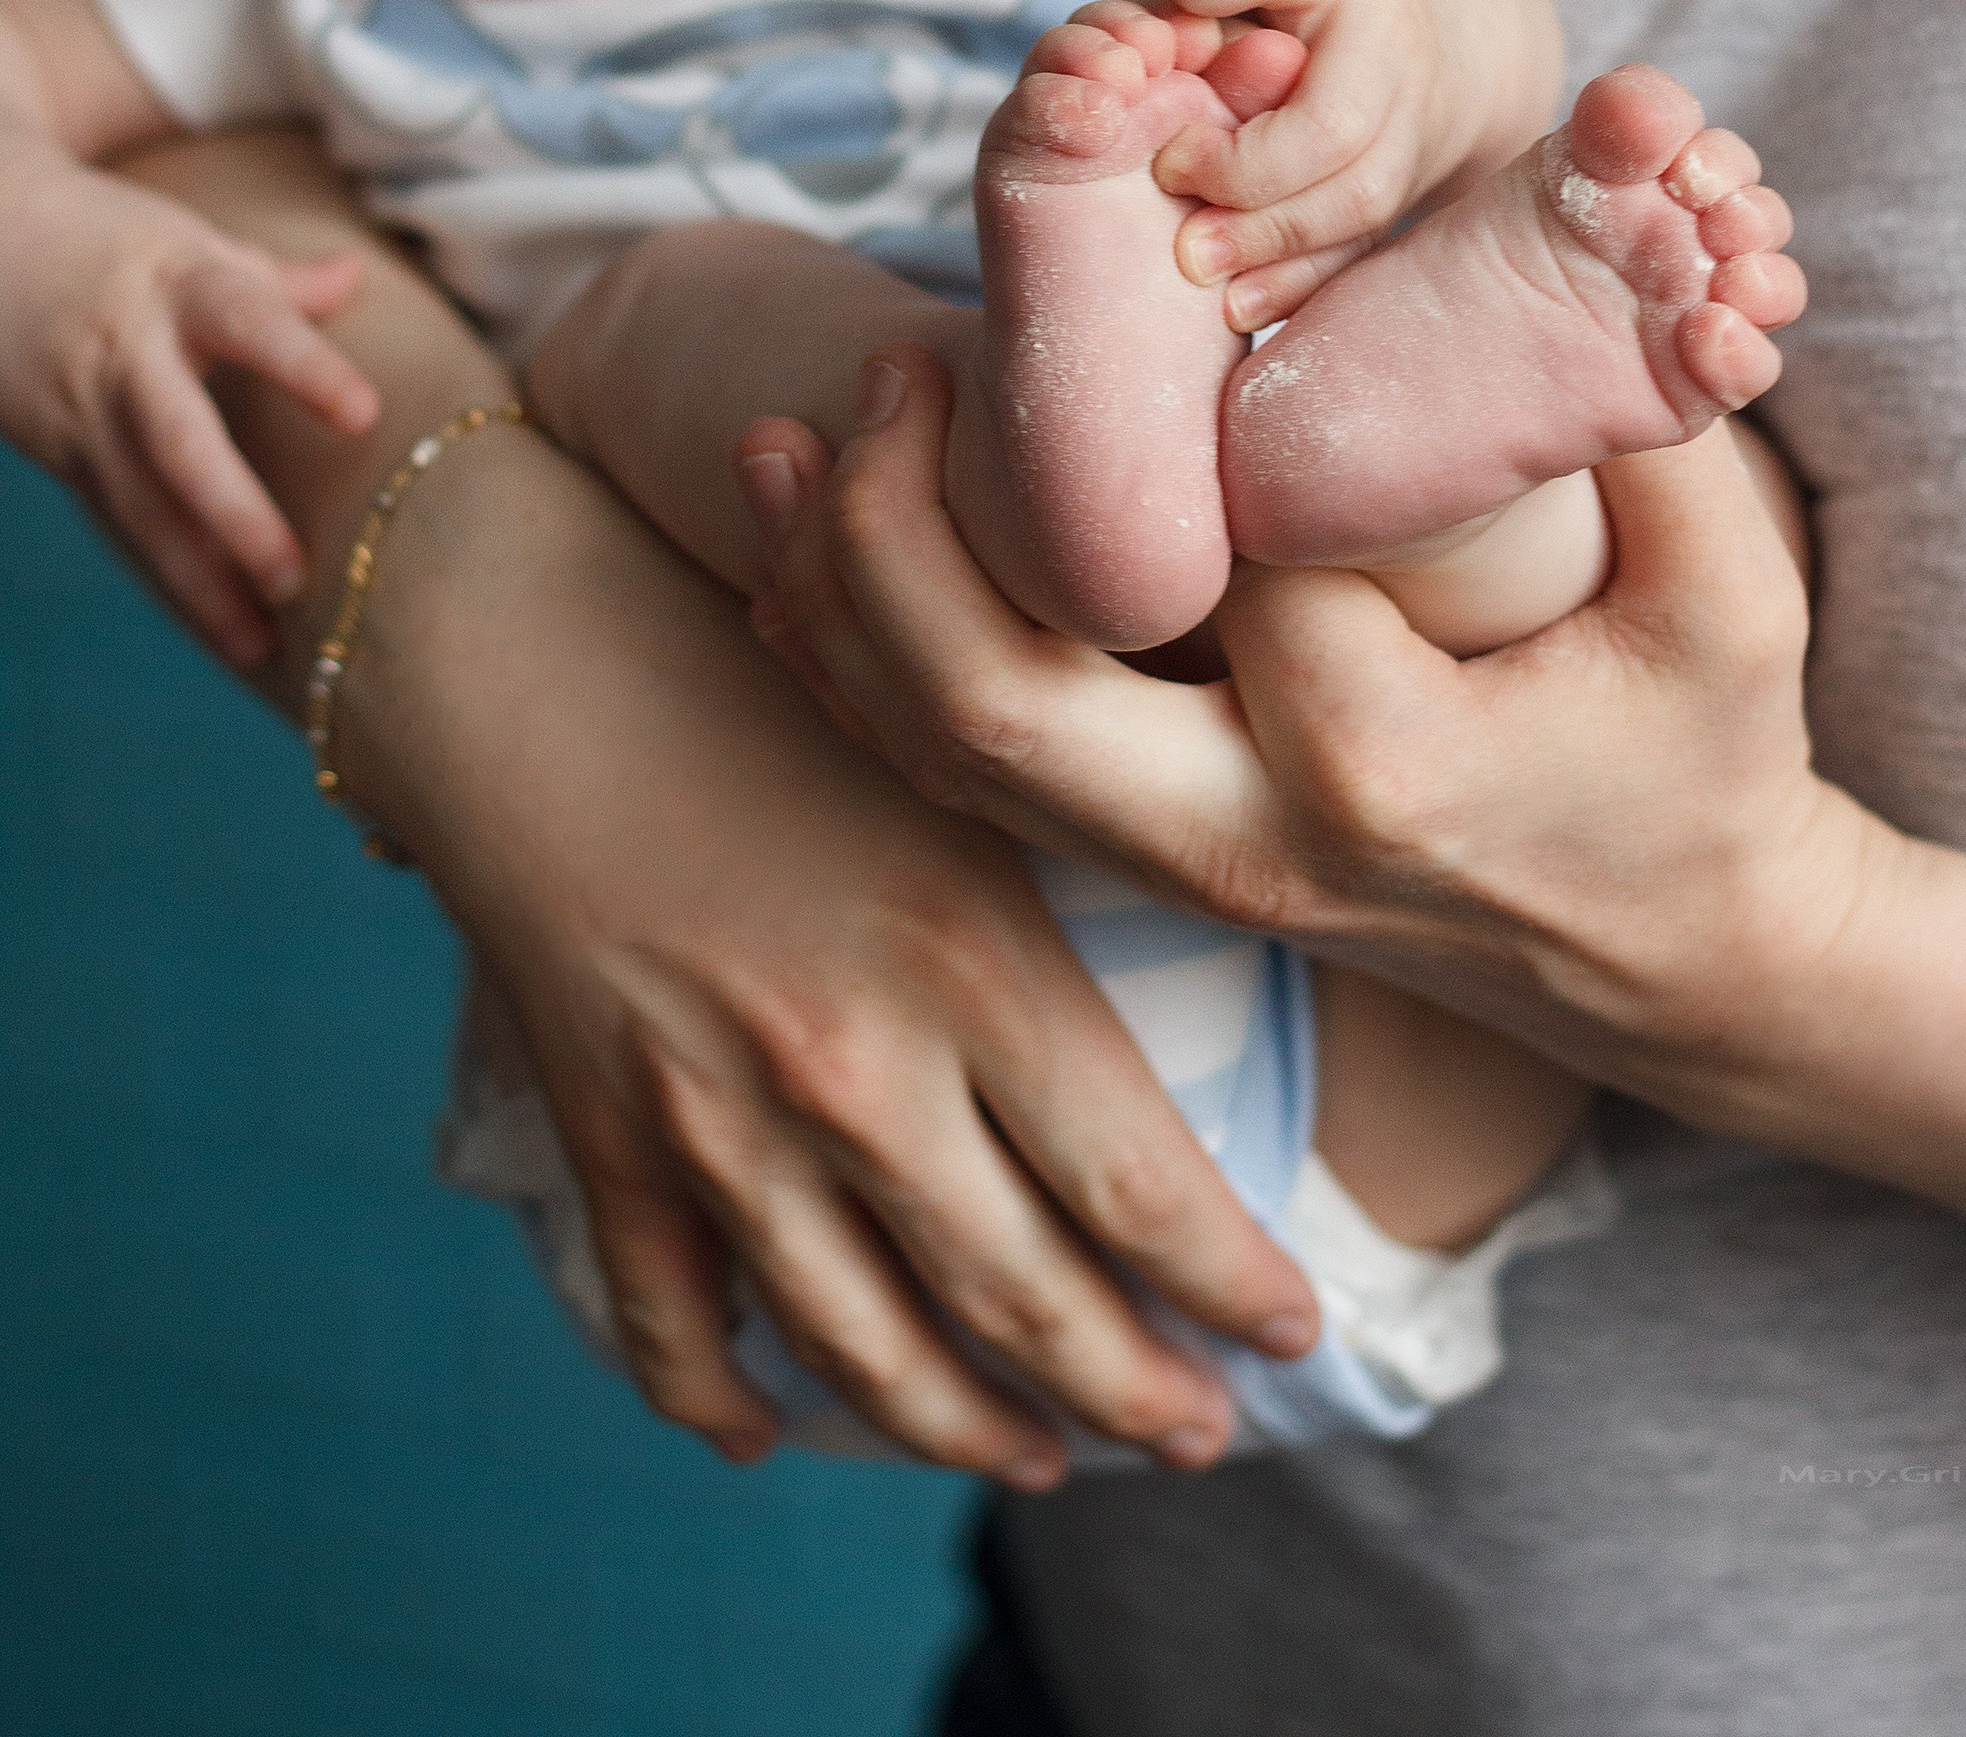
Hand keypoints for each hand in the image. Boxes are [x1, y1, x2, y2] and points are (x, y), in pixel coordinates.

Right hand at [0, 137, 376, 663]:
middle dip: (234, 517)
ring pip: (141, 508)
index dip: (303, 368)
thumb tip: (360, 274)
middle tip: (294, 579)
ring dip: (200, 583)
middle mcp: (128, 357)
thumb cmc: (107, 241)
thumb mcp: (187, 240)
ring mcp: (87, 413)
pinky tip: (220, 628)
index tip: (364, 415)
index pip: (249, 322)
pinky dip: (171, 578)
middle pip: (179, 444)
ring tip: (261, 645)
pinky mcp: (63, 455)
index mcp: (176, 286)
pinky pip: (122, 525)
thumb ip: (276, 276)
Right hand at [314, 411, 1318, 1483]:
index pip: (1146, 1191)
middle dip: (1135, 1394)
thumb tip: (1201, 978)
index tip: (1294, 1330)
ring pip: (867, 1353)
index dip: (1234, 1288)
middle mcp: (856, 1074)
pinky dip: (726, 1399)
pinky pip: (678, 1326)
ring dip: (969, 1430)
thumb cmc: (774, 671)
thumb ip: (1070, 896)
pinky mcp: (612, 1142)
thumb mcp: (959, 765)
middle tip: (1204, 1438)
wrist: (532, 646)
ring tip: (1042, 1456)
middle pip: (1025, 1303)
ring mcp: (721, 1128)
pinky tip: (774, 1435)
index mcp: (973, 964)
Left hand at [744, 347, 1865, 1120]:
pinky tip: (796, 570)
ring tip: (784, 436)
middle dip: (897, 536)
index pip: (1218, 566)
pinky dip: (860, 680)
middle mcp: (1249, 837)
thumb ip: (1646, 424)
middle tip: (889, 367)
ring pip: (949, 757)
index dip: (1154, 419)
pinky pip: (964, 788)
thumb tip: (1580, 221)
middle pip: (1001, 705)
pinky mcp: (1155, 873)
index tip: (1127, 273)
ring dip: (841, 599)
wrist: (1680, 964)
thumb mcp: (1730, 597)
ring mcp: (1185, 872)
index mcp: (1387, 764)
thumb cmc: (1703, 758)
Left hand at [1112, 0, 1559, 328]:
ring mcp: (1412, 123)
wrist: (1432, 30)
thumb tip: (1125, 62)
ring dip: (1269, 238)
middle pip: (1334, 124)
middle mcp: (1386, 43)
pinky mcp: (1411, 191)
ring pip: (1358, 198)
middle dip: (1245, 168)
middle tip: (1170, 174)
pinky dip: (1299, 285)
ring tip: (1193, 258)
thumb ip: (1162, 2)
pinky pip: (1364, 252)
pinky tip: (1237, 305)